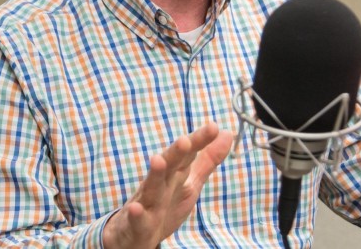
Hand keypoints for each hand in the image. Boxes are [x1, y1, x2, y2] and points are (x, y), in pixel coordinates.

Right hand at [101, 122, 232, 248]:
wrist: (133, 233)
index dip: (199, 141)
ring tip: (157, 160)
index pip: (188, 155)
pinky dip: (136, 214)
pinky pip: (136, 219)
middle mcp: (160, 184)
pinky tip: (136, 208)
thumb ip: (207, 160)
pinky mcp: (137, 224)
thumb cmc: (164, 205)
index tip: (213, 127)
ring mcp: (147, 203)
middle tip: (185, 140)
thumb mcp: (190, 183)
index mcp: (175, 175)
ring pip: (151, 187)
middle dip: (176, 152)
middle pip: (169, 165)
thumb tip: (227, 133)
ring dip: (155, 174)